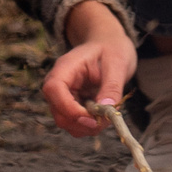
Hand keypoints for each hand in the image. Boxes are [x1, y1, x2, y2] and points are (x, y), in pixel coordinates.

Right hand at [44, 0, 135, 137]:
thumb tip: (107, 109)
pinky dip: (90, 126)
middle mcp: (59, 84)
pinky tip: (103, 115)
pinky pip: (76, 124)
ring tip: (108, 115)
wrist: (109, 45)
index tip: (91, 117)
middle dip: (82, 122)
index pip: (54, 90)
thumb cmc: (112, 48)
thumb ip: (111, 86)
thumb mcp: (117, 63)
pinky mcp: (71, 106)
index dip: (69, 108)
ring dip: (88, 127)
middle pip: (58, 113)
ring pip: (67, 122)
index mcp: (65, 67)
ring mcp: (64, 97)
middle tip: (107, 120)